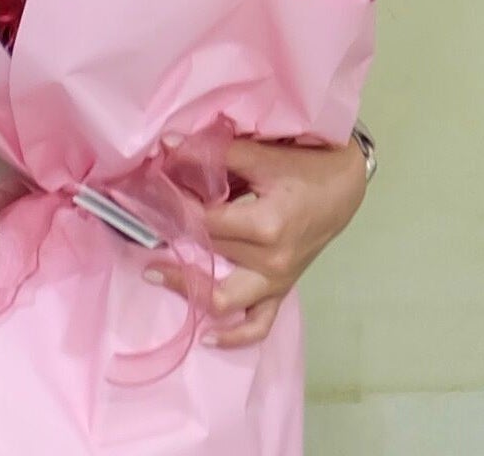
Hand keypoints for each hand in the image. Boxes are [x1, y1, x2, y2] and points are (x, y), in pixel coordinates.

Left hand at [145, 137, 367, 347]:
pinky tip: (207, 337)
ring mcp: (277, 280)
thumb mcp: (261, 156)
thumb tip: (168, 145)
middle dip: (171, 242)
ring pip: (225, 300)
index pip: (203, 223)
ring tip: (154, 274)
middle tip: (139, 228)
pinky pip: (259, 324)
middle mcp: (271, 261)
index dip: (171, 209)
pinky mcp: (282, 289)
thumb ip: (213, 153)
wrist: (344, 186)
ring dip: (188, 288)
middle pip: (208, 257)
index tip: (145, 197)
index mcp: (266, 226)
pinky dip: (234, 336)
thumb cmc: (304, 168)